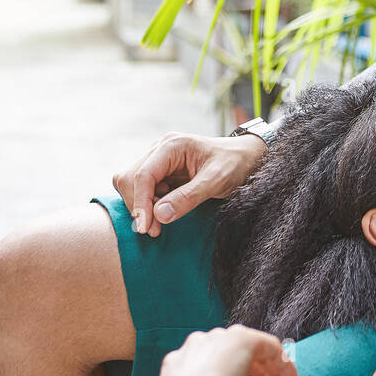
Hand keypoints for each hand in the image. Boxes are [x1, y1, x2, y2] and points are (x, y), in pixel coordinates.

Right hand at [113, 131, 267, 236]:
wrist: (245, 158)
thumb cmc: (235, 164)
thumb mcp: (217, 180)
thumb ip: (189, 197)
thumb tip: (159, 215)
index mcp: (172, 145)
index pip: (142, 175)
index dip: (140, 203)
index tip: (145, 228)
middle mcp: (159, 149)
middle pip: (129, 179)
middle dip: (139, 206)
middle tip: (156, 230)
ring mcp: (157, 160)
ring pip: (131, 185)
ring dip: (142, 207)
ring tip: (161, 223)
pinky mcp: (160, 172)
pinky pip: (142, 190)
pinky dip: (148, 205)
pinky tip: (165, 212)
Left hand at [154, 325, 299, 375]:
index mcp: (239, 339)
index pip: (274, 349)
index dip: (287, 372)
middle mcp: (215, 337)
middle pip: (249, 350)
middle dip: (266, 372)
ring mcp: (192, 348)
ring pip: (224, 354)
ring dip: (241, 371)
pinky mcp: (174, 364)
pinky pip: (201, 364)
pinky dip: (215, 374)